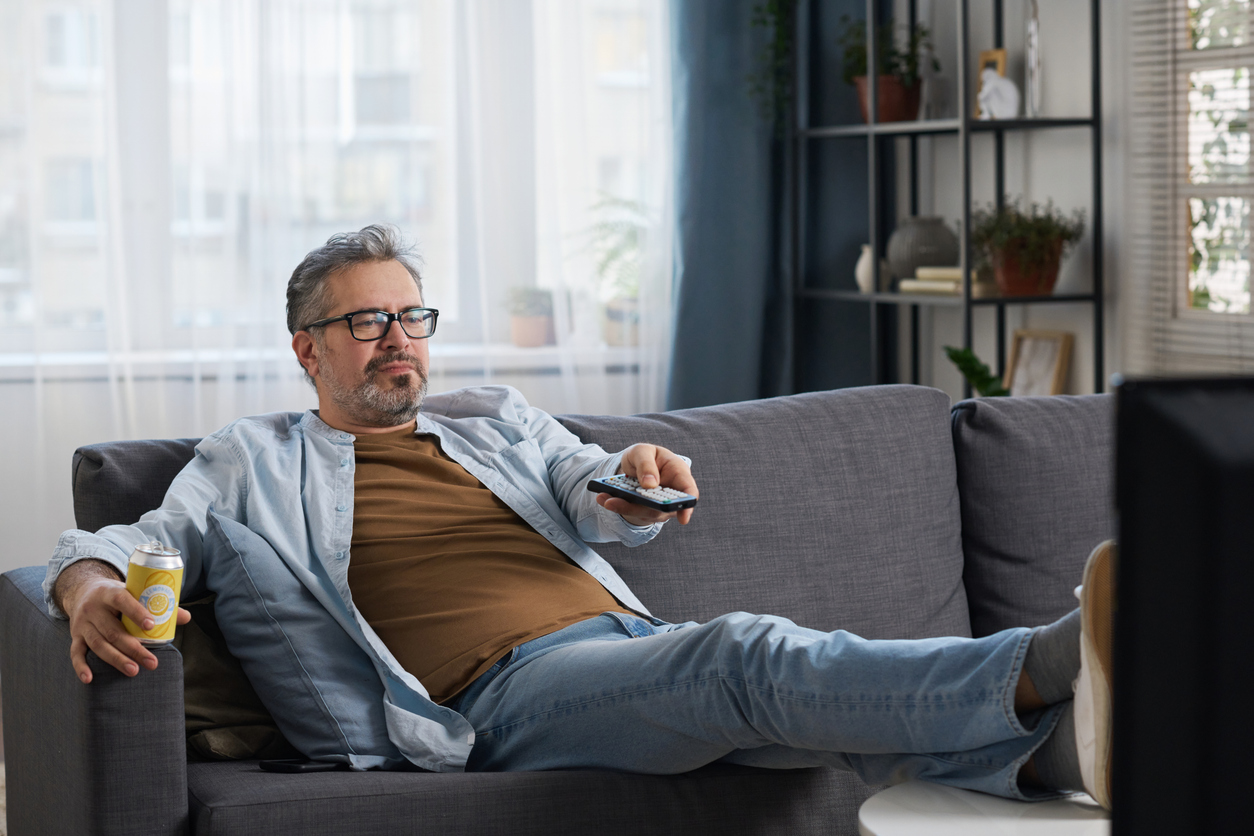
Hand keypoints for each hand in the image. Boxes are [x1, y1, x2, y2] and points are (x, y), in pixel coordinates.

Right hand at [55, 559, 191, 683]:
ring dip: (116, 659)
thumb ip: (157, 604)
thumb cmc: (117, 595)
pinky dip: (81, 666)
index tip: (151, 626)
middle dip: (133, 648)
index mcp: (110, 593)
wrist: (83, 590)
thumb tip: (186, 617)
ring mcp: (82, 623)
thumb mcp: (134, 592)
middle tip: (152, 662)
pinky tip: (90, 679)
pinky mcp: (75, 636)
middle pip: (113, 630)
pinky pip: (75, 653)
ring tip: (134, 670)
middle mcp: (93, 608)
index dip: (136, 613)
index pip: (122, 601)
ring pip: (98, 644)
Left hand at [595, 443, 698, 526]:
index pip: (689, 492)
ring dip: (624, 507)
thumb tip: (650, 485)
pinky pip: (631, 511)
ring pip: (644, 512)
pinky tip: (603, 498)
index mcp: (678, 473)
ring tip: (605, 499)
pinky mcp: (642, 510)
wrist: (635, 462)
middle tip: (620, 501)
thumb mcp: (642, 451)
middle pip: (661, 507)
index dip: (687, 506)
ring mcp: (657, 505)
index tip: (683, 518)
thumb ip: (646, 464)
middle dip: (641, 507)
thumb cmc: (645, 455)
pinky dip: (616, 505)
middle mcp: (670, 493)